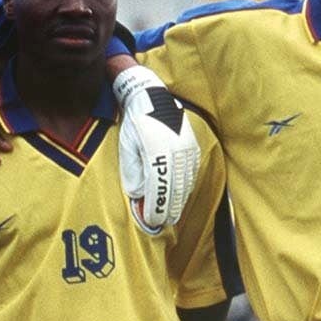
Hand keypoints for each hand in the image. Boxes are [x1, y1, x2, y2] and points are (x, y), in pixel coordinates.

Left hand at [113, 66, 200, 233]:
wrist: (151, 97)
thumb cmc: (134, 124)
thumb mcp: (126, 149)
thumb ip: (132, 174)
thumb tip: (139, 197)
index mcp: (157, 153)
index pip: (159, 190)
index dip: (155, 208)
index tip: (151, 221)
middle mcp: (176, 153)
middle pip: (176, 191)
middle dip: (169, 210)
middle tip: (163, 223)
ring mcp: (188, 150)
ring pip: (186, 184)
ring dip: (179, 201)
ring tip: (171, 214)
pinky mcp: (193, 147)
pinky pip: (191, 173)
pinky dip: (185, 187)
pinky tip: (180, 195)